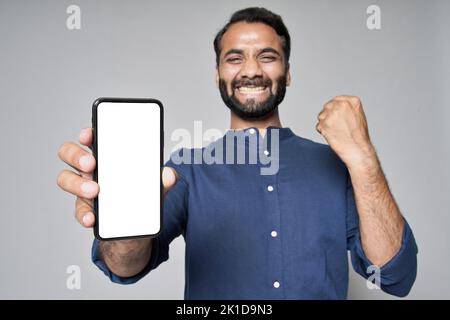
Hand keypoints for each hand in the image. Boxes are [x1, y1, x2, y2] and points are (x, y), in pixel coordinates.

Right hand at [57, 127, 177, 227]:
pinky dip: (85, 214)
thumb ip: (163, 180)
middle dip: (76, 155)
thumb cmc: (140, 196)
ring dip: (77, 184)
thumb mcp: (154, 186)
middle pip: (70, 153)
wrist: (135, 228)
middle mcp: (91, 169)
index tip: (91, 135)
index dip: (88, 133)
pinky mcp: (85, 209)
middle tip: (91, 163)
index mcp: (107, 156)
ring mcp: (84, 188)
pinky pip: (79, 210)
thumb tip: (170, 175)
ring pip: (66, 179)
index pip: (91, 138)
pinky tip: (93, 218)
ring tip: (94, 191)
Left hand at [316, 95, 375, 167]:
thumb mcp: (358, 115)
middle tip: (336, 126)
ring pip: (321, 116)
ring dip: (325, 124)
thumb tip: (334, 106)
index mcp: (352, 101)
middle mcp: (341, 105)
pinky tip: (332, 136)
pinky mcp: (324, 124)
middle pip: (327, 107)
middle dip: (328, 116)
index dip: (334, 109)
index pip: (335, 100)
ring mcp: (332, 114)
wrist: (357, 149)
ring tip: (336, 132)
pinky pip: (318, 126)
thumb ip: (347, 108)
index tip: (338, 117)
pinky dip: (323, 132)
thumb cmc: (359, 135)